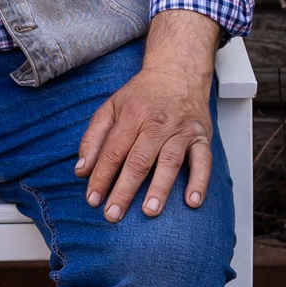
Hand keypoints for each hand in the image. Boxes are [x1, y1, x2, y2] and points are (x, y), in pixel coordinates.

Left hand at [75, 12, 218, 221]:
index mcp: (132, 115)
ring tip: (149, 211)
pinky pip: (203, 161)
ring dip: (160, 188)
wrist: (177, 72)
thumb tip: (81, 170)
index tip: (93, 200)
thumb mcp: (110, 108)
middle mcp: (157, 123)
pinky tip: (192, 201)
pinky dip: (200, 181)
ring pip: (169, 162)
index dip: (101, 177)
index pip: (113, 151)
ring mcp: (181, 130)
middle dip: (124, 190)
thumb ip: (93, 138)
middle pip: (138, 160)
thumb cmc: (141, 95)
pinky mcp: (202, 136)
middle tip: (113, 214)